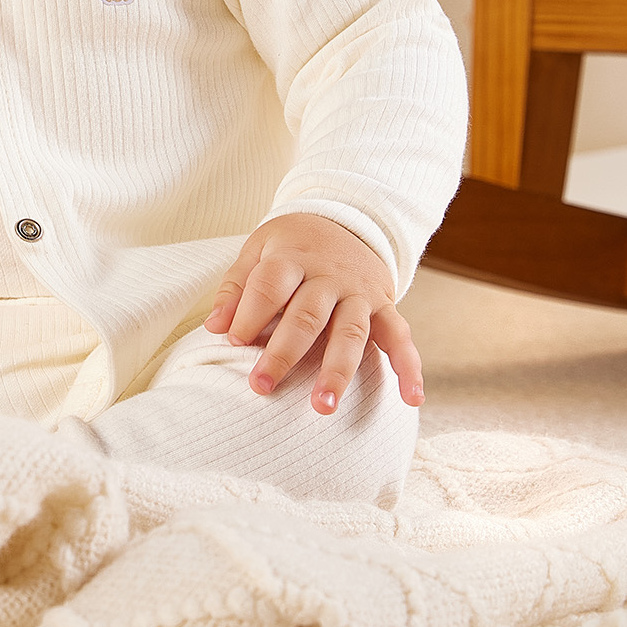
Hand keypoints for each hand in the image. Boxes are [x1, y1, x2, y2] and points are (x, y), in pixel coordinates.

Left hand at [204, 215, 423, 415]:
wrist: (346, 219)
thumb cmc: (291, 245)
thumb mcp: (258, 249)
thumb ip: (237, 287)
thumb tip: (215, 327)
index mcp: (293, 258)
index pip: (270, 286)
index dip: (249, 315)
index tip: (232, 342)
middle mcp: (329, 276)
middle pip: (307, 316)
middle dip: (284, 353)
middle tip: (261, 387)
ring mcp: (360, 293)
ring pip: (350, 333)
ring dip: (337, 371)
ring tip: (322, 407)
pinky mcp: (384, 306)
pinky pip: (400, 336)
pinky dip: (409, 367)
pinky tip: (412, 399)